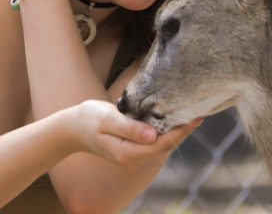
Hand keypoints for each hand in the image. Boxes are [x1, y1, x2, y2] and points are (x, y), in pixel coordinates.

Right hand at [69, 100, 201, 170]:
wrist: (71, 128)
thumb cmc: (88, 118)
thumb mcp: (107, 118)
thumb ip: (129, 128)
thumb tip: (153, 135)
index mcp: (126, 153)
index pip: (161, 144)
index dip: (181, 132)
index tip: (196, 117)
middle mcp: (131, 159)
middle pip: (165, 147)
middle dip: (183, 131)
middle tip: (199, 112)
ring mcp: (132, 157)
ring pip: (161, 146)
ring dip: (176, 132)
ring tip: (191, 114)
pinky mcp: (132, 150)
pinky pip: (154, 143)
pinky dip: (166, 132)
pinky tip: (174, 120)